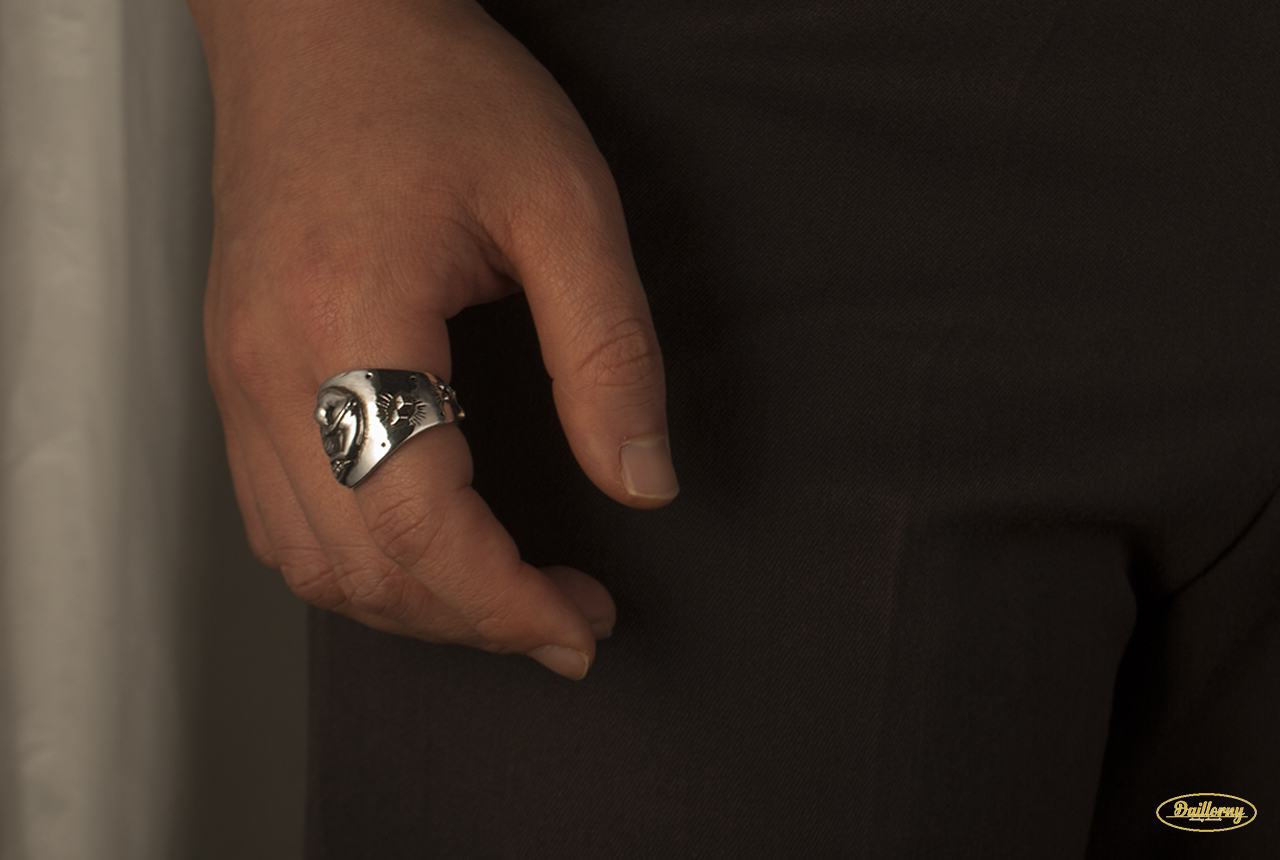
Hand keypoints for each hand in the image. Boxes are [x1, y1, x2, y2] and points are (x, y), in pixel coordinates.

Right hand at [192, 0, 678, 677]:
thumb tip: (642, 481)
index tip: (580, 625)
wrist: (322, 24)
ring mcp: (237, 376)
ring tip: (504, 600)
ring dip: (411, 606)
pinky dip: (356, 564)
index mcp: (346, 322)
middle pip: (358, 567)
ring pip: (308, 560)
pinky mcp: (238, 372)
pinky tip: (423, 555)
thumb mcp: (564, 203)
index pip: (421, 527)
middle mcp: (269, 369)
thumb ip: (610, 352)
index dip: (507, 602)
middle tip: (566, 622)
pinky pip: (278, 515)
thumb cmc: (436, 90)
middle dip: (471, 621)